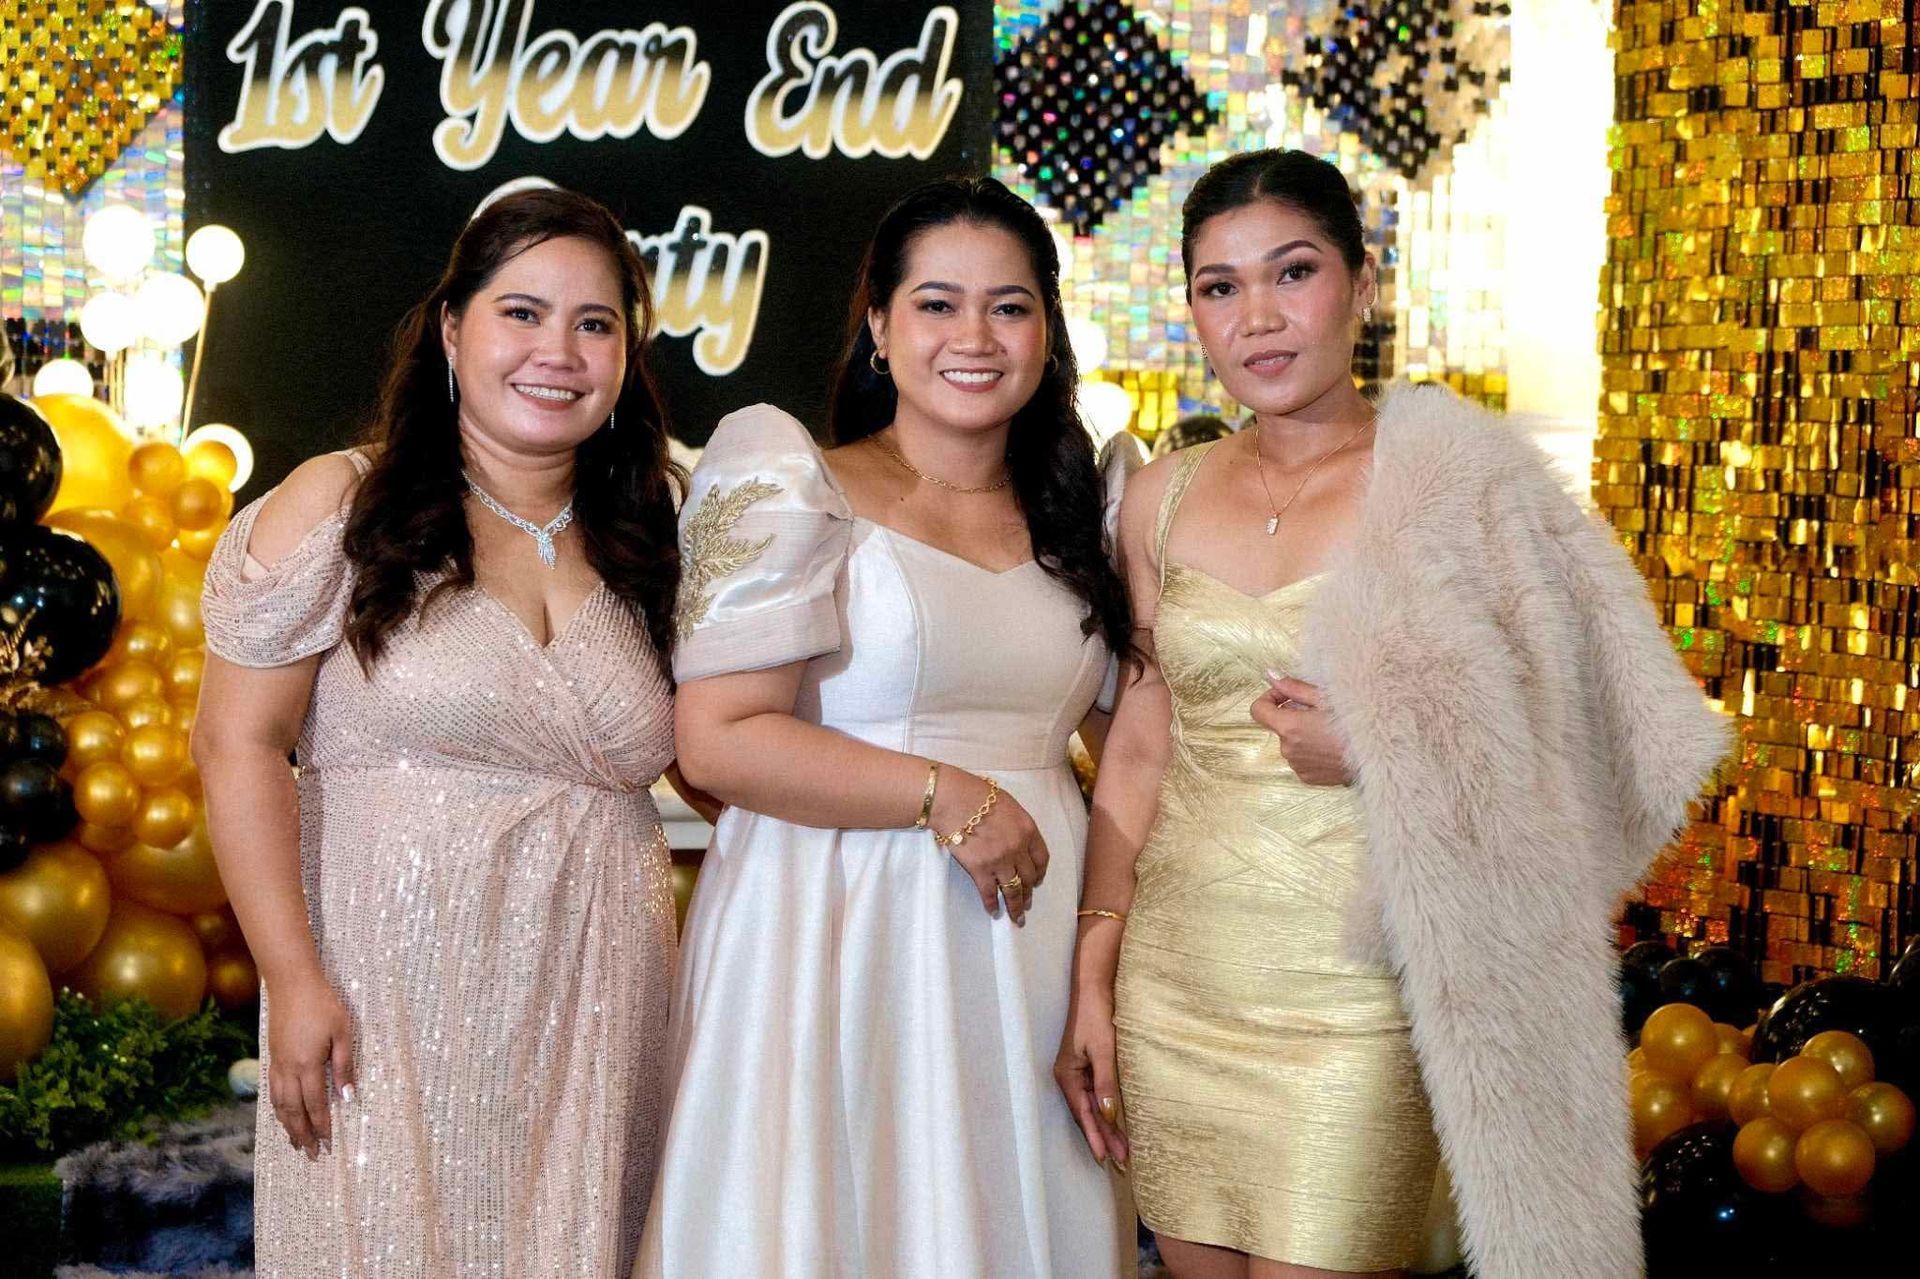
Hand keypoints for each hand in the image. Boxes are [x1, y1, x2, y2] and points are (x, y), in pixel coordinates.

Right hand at [266, 971, 356, 1159]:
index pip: (316, 1104)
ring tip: (296, 1142)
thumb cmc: (322, 1004)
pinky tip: (282, 1114)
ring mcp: (277, 1063)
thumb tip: (348, 1096)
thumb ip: (344, 1065)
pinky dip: (277, 1108)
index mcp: (308, 1065)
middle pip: (294, 1111)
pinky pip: (273, 1090)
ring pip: (280, 1104)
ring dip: (288, 1125)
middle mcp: (289, 1069)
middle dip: (303, 1134)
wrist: (292, 983)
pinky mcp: (272, 1056)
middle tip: (312, 1154)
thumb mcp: (343, 1032)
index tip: (328, 1144)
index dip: (322, 1126)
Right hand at [930, 767, 1048, 924]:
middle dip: (1029, 893)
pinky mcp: (980, 870)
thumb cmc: (977, 795)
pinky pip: (989, 893)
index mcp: (1028, 830)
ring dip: (1016, 906)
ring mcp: (1000, 861)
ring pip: (1013, 890)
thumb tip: (1016, 836)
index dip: (1040, 872)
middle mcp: (1018, 849)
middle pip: (1029, 877)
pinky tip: (993, 911)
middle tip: (1027, 903)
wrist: (954, 800)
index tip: (1038, 880)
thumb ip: (1017, 823)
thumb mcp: (1008, 804)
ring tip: (1016, 917)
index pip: (1042, 858)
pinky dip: (992, 904)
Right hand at [1055, 979, 1128, 1168]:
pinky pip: (1096, 1095)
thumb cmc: (1096, 1015)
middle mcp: (1069, 1077)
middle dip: (1103, 1137)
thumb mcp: (1103, 1050)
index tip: (1106, 1159)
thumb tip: (1107, 1116)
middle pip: (1087, 1114)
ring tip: (1121, 1148)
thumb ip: (1105, 1083)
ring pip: (1092, 1107)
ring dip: (1106, 1127)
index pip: (1082, 1114)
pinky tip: (1114, 1121)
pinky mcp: (1087, 1065)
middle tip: (1121, 1160)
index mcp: (1067, 1075)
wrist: (1093, 987)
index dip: (1095, 1137)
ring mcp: (1077, 1071)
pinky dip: (1105, 1110)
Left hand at [1250, 675, 1350, 786]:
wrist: (1378, 757)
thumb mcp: (1325, 699)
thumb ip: (1294, 687)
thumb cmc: (1355, 725)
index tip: (1286, 695)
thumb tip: (1271, 675)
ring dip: (1303, 733)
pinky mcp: (1308, 777)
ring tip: (1329, 730)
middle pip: (1279, 726)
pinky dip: (1311, 750)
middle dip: (1293, 715)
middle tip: (1319, 710)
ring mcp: (1297, 766)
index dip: (1270, 698)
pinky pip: (1301, 758)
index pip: (1258, 710)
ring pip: (1291, 742)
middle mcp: (1288, 749)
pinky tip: (1331, 746)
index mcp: (1289, 728)